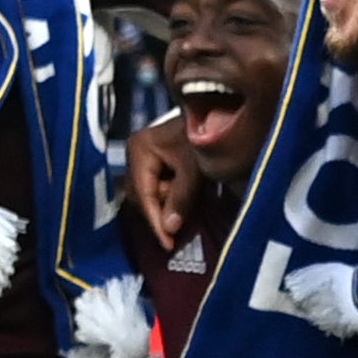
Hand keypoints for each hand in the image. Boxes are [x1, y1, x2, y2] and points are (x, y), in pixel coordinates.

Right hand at [125, 109, 200, 251]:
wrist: (220, 114)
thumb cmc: (204, 139)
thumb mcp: (194, 169)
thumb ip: (181, 198)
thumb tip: (169, 229)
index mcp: (140, 149)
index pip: (144, 193)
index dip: (155, 220)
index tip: (167, 243)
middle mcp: (136, 153)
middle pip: (143, 196)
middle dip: (162, 213)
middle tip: (181, 228)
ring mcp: (145, 158)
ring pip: (151, 195)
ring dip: (168, 206)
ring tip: (189, 206)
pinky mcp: (157, 163)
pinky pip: (159, 189)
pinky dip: (172, 199)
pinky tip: (185, 205)